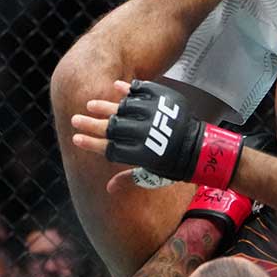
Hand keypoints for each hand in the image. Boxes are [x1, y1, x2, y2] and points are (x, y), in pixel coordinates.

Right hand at [71, 80, 243, 191]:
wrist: (200, 149)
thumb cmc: (175, 166)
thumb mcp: (152, 176)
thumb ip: (129, 179)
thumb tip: (109, 188)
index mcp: (139, 154)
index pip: (108, 149)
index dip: (91, 144)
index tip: (76, 139)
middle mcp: (144, 134)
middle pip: (110, 128)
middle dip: (91, 124)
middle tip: (76, 120)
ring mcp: (153, 115)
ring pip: (122, 108)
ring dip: (105, 106)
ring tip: (91, 105)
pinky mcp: (163, 101)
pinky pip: (142, 92)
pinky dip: (129, 89)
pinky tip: (117, 87)